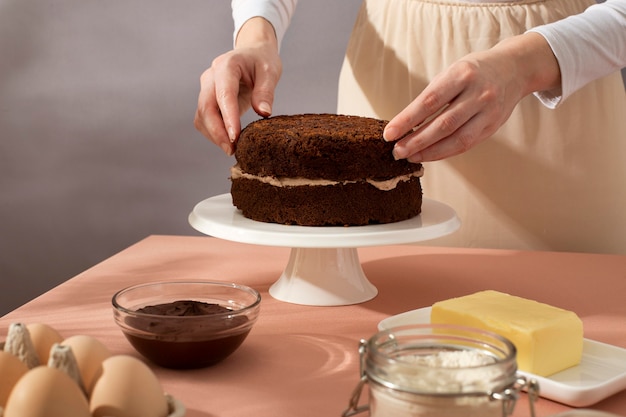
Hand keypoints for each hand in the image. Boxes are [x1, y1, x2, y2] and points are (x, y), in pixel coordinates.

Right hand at [194, 18, 281, 154]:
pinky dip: (213, 133)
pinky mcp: (207, 99)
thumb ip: (266, 91)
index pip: (224, 94)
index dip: (228, 118)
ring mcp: (206, 88)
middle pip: (206, 108)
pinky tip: (228, 141)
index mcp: (226, 66)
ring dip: (214, 135)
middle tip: (232, 151)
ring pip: (202, 117)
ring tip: (232, 149)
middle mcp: (211, 77)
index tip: (235, 137)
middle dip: (218, 132)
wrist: (252, 53)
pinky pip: (204, 119)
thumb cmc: (261, 61)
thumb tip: (264, 113)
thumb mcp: (270, 72)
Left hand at [383, 33, 560, 161]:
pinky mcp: (493, 126)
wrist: (514, 68)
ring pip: (456, 138)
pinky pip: (466, 144)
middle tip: (396, 152)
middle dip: (416, 141)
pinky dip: (445, 152)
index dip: (407, 120)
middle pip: (443, 124)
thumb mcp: (453, 72)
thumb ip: (433, 95)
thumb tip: (405, 124)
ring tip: (409, 157)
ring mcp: (488, 111)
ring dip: (429, 151)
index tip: (389, 134)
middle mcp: (478, 93)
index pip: (429, 101)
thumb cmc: (474, 71)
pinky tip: (429, 155)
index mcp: (462, 74)